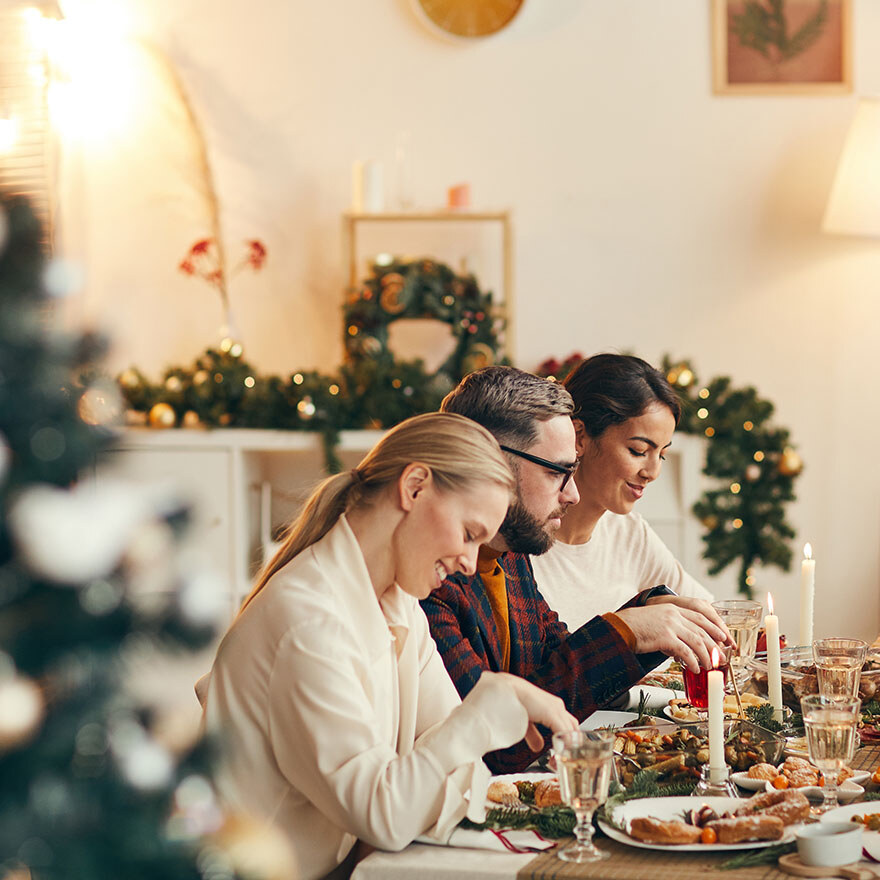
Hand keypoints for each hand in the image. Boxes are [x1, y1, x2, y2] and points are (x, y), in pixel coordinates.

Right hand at [494, 672, 577, 751]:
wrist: (507, 690)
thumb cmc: (514, 700)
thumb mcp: (526, 722)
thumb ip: (534, 735)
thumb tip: (539, 748)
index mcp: (553, 706)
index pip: (569, 724)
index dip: (568, 739)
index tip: (563, 752)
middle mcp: (558, 706)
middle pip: (574, 728)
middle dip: (572, 744)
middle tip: (566, 759)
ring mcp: (556, 708)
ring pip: (571, 730)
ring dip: (569, 747)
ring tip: (562, 759)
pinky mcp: (551, 713)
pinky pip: (564, 731)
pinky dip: (564, 744)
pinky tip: (560, 753)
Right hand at [615, 603, 729, 672]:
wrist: (620, 628)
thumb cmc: (635, 627)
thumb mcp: (657, 620)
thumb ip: (672, 627)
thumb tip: (685, 646)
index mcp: (673, 608)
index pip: (701, 615)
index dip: (715, 627)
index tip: (724, 637)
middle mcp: (674, 614)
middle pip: (702, 629)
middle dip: (715, 644)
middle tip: (721, 656)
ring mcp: (670, 625)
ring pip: (697, 641)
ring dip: (706, 656)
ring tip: (709, 666)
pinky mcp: (665, 637)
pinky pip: (685, 652)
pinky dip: (693, 662)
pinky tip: (695, 668)